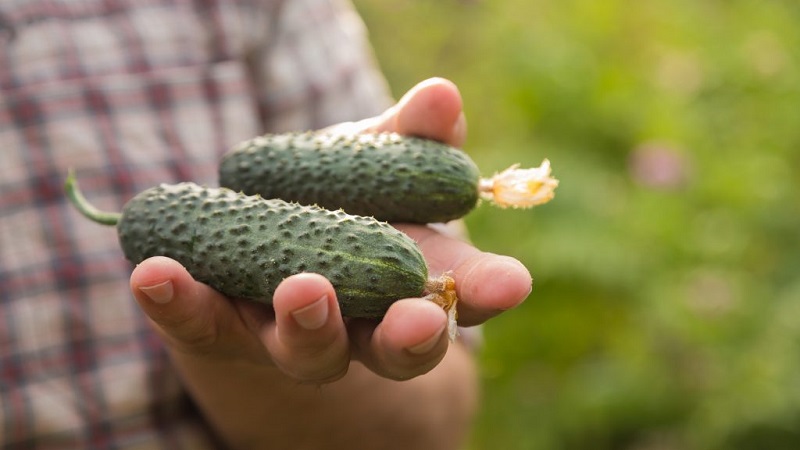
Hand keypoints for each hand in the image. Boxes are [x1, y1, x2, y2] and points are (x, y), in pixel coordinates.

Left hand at [129, 77, 531, 382]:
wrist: (263, 235)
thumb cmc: (341, 198)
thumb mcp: (377, 163)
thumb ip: (410, 138)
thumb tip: (441, 98)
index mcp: (408, 289)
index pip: (458, 298)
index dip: (482, 292)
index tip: (510, 282)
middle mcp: (356, 327)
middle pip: (388, 350)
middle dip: (406, 336)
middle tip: (416, 318)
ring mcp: (287, 336)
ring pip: (305, 352)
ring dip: (308, 324)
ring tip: (303, 288)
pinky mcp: (219, 328)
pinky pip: (199, 324)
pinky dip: (179, 302)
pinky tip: (156, 274)